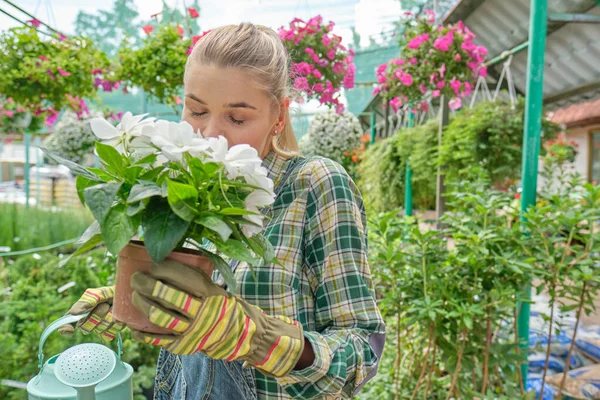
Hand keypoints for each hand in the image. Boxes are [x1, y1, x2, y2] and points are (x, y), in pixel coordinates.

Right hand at [58, 286, 125, 342]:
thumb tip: (74, 313)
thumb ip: (87, 301)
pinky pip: (110, 333)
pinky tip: (118, 316)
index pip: (67, 322)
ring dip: (108, 317)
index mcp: (81, 311)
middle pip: (85, 328)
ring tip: (113, 308)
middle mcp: (88, 321)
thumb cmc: (111, 293)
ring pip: (100, 330)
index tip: (70, 330)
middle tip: (105, 305)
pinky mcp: (111, 332)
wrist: (127, 296)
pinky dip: (116, 323)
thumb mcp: (99, 293)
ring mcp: (99, 328)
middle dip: (96, 315)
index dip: (65, 328)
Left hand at [130, 260, 304, 376]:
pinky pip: (159, 341)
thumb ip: (195, 277)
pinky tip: (133, 325)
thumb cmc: (219, 304)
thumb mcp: (215, 287)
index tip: (152, 264)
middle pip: (168, 296)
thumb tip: (164, 259)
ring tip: (134, 295)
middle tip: (136, 278)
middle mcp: (202, 312)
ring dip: (143, 304)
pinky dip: (143, 333)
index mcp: (211, 293)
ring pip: (161, 317)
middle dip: (147, 284)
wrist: (237, 334)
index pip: (183, 277)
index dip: (163, 269)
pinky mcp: (184, 345)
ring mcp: (192, 330)